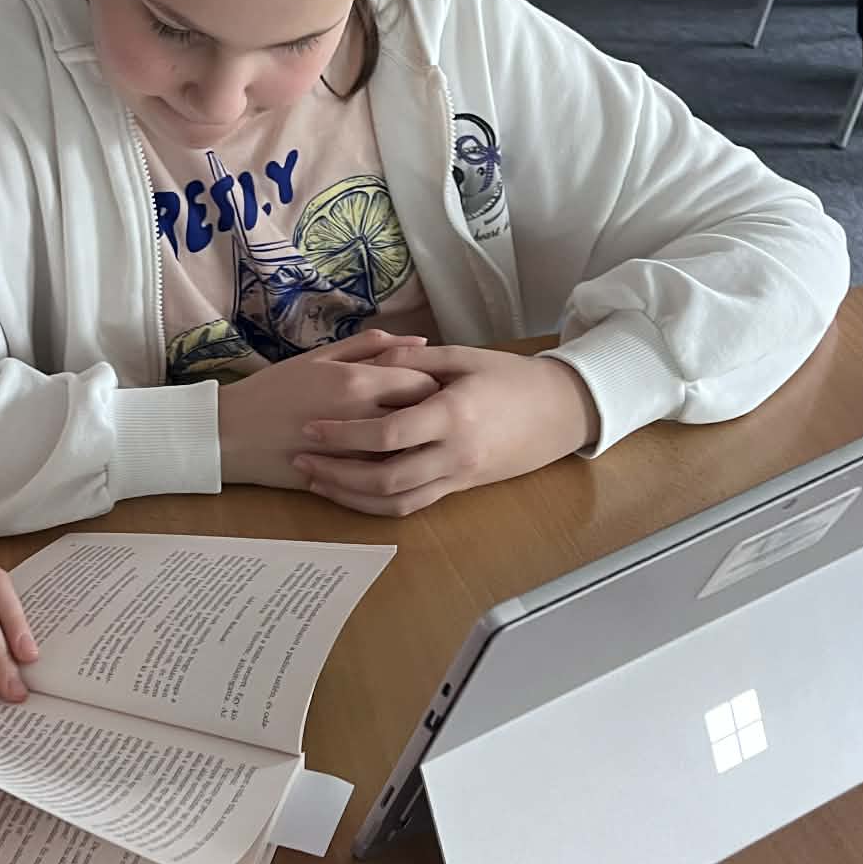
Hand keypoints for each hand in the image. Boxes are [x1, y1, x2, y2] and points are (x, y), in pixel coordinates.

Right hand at [216, 330, 438, 489]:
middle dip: (430, 413)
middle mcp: (364, 418)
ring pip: (410, 450)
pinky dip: (394, 463)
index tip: (424, 385)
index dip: (432, 384)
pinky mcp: (347, 480)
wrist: (231, 434)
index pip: (424, 382)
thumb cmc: (273, 390)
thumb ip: (371, 346)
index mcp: (358, 381)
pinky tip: (385, 454)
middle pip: (424, 417)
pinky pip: (388, 473)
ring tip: (408, 433)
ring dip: (416, 441)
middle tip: (421, 409)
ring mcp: (357, 454)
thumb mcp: (319, 357)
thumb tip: (419, 343)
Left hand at [291, 347, 599, 515]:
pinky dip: (375, 504)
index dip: (345, 434)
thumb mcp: (466, 357)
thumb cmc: (512, 378)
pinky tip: (348, 490)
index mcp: (453, 415)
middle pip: (385, 478)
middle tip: (301, 457)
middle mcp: (455, 454)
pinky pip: (411, 506)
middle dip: (337, 472)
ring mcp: (457, 477)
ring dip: (350, 495)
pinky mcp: (458, 489)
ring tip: (314, 478)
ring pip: (395, 502)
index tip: (312, 426)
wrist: (561, 412)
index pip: (389, 434)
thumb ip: (414, 359)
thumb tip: (369, 359)